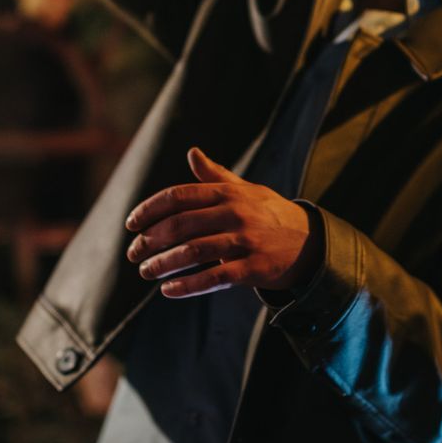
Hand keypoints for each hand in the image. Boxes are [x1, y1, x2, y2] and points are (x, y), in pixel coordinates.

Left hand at [124, 148, 317, 298]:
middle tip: (133, 253)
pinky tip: (168, 290)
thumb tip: (192, 152)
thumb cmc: (269, 214)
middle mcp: (235, 214)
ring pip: (193, 252)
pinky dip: (187, 285)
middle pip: (180, 225)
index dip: (149, 210)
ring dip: (163, 264)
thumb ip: (214, 176)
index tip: (131, 224)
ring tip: (145, 273)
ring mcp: (245, 241)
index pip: (178, 196)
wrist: (310, 242)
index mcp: (228, 193)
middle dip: (150, 240)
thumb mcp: (246, 190)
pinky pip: (214, 278)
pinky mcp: (253, 268)